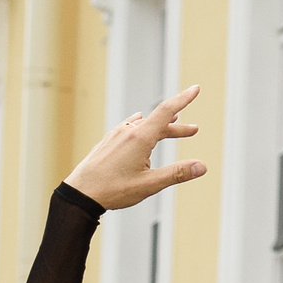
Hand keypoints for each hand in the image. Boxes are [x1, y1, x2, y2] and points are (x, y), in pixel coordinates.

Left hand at [66, 85, 207, 212]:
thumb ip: (177, 174)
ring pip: (143, 126)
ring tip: (169, 131)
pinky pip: (128, 128)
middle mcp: (128, 131)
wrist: (81, 193)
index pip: (166, 111)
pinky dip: (142, 128)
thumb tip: (202, 166)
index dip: (184, 98)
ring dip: (159, 129)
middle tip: (193, 130)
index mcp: (140, 138)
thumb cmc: (114, 189)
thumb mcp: (150, 184)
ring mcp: (116, 135)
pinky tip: (138, 126)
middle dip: (176, 126)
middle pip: (157, 121)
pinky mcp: (108, 141)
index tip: (195, 89)